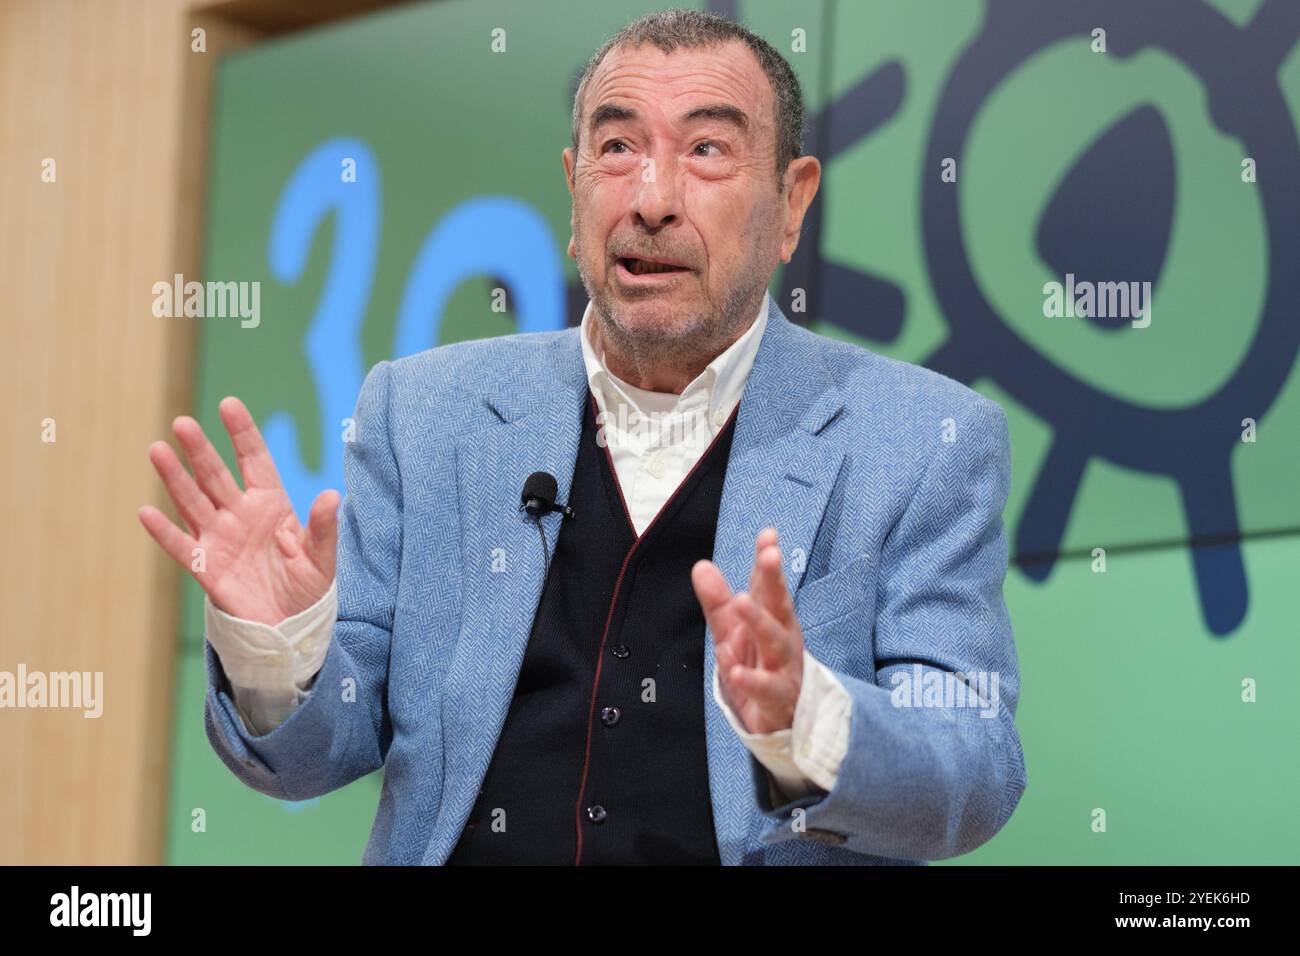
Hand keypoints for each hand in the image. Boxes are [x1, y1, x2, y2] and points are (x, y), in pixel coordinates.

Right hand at [138, 396, 339, 626]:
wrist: (289, 628)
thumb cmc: (307, 588)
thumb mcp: (321, 558)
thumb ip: (323, 527)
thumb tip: (332, 496)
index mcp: (272, 505)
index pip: (255, 461)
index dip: (242, 433)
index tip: (228, 404)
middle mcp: (241, 515)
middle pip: (216, 476)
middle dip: (201, 450)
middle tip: (183, 422)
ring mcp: (220, 538)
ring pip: (194, 502)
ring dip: (176, 479)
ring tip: (158, 450)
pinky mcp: (207, 568)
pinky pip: (182, 547)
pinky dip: (165, 532)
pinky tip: (146, 512)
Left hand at [691, 528, 804, 733]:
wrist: (782, 720)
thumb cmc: (760, 666)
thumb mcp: (733, 632)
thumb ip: (718, 602)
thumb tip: (701, 566)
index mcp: (774, 618)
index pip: (768, 585)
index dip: (767, 560)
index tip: (768, 535)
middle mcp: (784, 638)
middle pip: (780, 605)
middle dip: (774, 580)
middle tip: (769, 555)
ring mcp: (784, 668)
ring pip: (776, 643)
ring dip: (759, 622)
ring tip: (741, 602)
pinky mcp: (778, 699)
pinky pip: (766, 688)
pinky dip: (752, 680)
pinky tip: (736, 671)